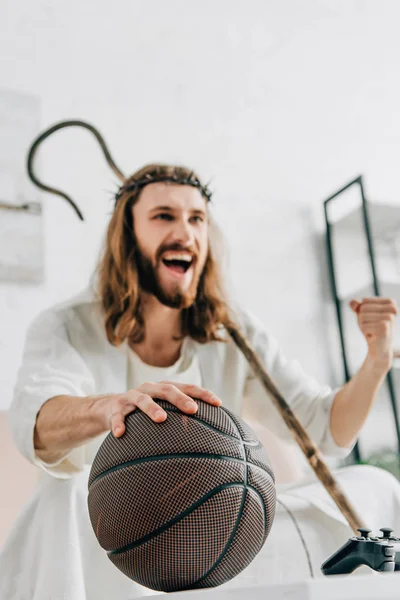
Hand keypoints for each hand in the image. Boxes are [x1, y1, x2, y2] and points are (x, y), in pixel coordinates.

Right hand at [96, 382, 221, 437]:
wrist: (108, 408)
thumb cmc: (142, 412)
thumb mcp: (161, 409)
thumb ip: (179, 417)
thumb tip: (209, 436)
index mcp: (163, 389)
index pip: (186, 387)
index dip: (202, 394)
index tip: (218, 403)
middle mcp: (148, 389)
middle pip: (166, 390)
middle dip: (180, 398)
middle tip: (193, 409)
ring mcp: (131, 397)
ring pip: (142, 400)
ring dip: (152, 408)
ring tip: (161, 418)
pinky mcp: (115, 408)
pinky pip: (117, 416)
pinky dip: (118, 423)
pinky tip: (120, 434)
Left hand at [349, 297, 397, 369]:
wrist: (380, 349)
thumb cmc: (372, 329)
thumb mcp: (363, 315)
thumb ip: (358, 307)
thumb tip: (352, 302)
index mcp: (390, 302)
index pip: (365, 300)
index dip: (363, 311)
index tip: (372, 319)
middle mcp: (392, 309)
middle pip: (363, 308)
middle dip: (362, 319)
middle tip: (372, 327)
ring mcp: (389, 318)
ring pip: (362, 316)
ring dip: (363, 325)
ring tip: (372, 331)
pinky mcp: (384, 327)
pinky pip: (363, 326)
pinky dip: (365, 332)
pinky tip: (373, 336)